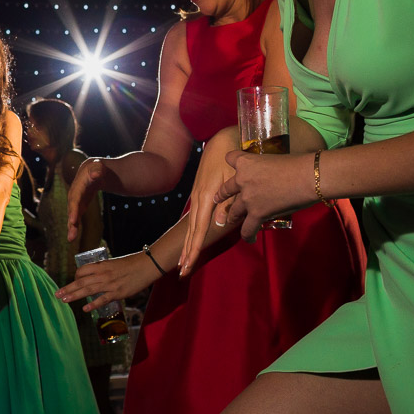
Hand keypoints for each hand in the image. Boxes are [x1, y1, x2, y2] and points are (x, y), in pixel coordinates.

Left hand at [55, 253, 153, 312]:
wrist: (146, 265)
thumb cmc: (131, 263)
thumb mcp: (114, 263)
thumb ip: (103, 270)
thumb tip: (95, 276)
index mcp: (101, 266)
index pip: (82, 271)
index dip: (75, 277)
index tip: (72, 283)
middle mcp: (102, 274)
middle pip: (81, 281)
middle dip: (67, 288)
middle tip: (57, 294)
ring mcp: (110, 284)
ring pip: (88, 290)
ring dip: (74, 295)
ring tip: (64, 300)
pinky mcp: (118, 293)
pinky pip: (103, 299)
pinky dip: (93, 304)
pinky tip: (85, 308)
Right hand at [67, 158, 107, 242]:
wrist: (94, 171)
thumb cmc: (97, 168)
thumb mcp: (98, 167)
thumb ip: (97, 170)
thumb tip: (95, 174)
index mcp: (78, 186)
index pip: (75, 199)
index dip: (74, 210)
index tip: (73, 220)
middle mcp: (74, 195)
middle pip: (72, 210)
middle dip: (71, 222)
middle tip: (71, 235)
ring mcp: (76, 201)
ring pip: (72, 215)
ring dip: (71, 227)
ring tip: (71, 239)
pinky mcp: (79, 206)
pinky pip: (76, 217)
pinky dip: (74, 226)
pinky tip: (72, 237)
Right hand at [179, 127, 239, 275]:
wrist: (222, 142)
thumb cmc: (231, 159)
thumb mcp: (232, 179)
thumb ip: (227, 201)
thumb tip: (221, 223)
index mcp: (206, 197)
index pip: (199, 229)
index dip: (194, 248)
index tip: (187, 264)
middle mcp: (198, 199)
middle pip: (191, 231)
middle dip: (187, 252)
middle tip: (182, 271)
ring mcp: (198, 197)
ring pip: (191, 226)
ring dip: (188, 245)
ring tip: (183, 262)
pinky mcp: (200, 194)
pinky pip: (195, 218)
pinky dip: (192, 233)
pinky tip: (191, 241)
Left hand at [215, 150, 314, 240]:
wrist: (307, 177)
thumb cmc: (298, 164)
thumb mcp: (274, 159)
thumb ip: (266, 167)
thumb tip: (272, 174)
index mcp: (246, 162)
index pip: (230, 158)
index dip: (231, 161)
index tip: (232, 165)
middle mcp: (241, 179)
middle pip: (226, 189)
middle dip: (222, 196)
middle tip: (219, 199)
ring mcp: (247, 198)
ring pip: (234, 211)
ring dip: (232, 217)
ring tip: (231, 221)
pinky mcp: (257, 213)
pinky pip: (247, 228)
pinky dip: (247, 235)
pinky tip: (250, 238)